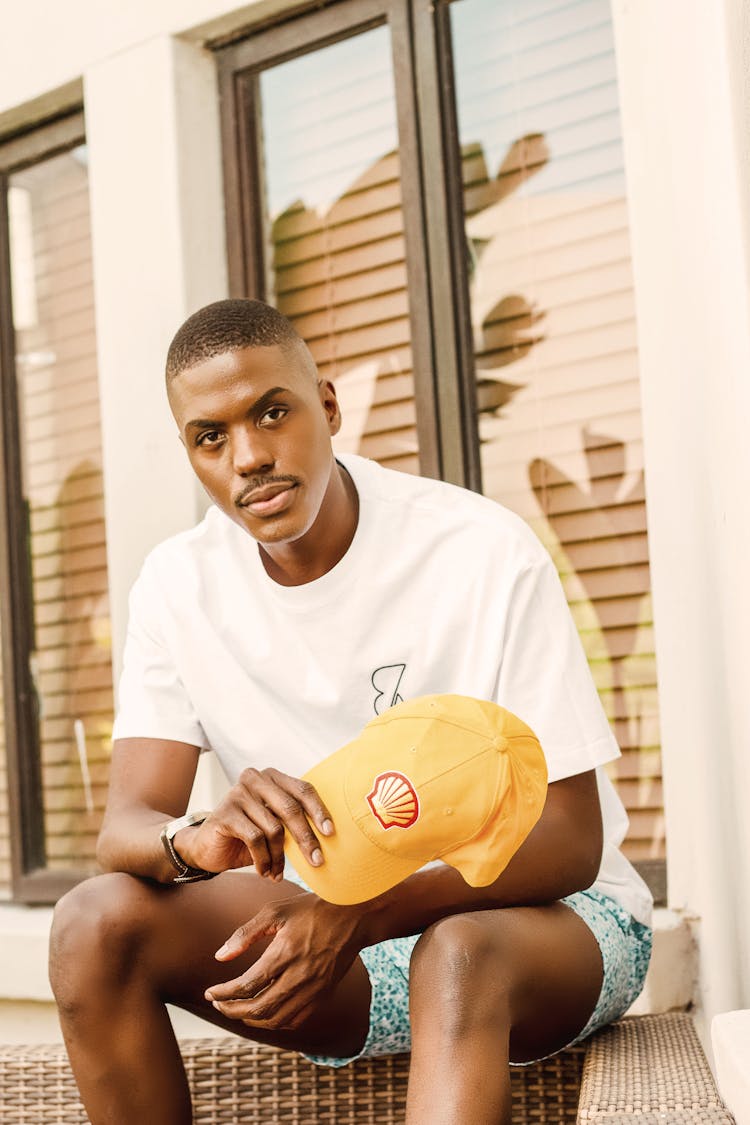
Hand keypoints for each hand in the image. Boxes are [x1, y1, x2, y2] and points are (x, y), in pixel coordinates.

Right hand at [174, 768, 333, 879]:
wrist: (207, 848)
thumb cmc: (247, 836)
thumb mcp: (273, 825)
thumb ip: (293, 822)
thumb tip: (328, 837)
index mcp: (272, 778)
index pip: (303, 790)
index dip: (319, 811)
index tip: (331, 833)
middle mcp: (255, 780)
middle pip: (291, 808)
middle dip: (307, 838)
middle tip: (317, 861)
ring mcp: (238, 794)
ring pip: (274, 828)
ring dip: (280, 857)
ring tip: (278, 873)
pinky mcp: (225, 813)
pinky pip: (255, 838)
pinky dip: (263, 860)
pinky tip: (264, 872)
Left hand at [205, 892, 362, 1029]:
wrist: (353, 916)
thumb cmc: (311, 909)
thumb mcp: (275, 911)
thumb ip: (246, 934)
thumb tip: (219, 956)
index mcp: (285, 953)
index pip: (247, 985)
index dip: (224, 993)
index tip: (209, 992)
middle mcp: (300, 976)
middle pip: (258, 1009)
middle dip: (232, 1010)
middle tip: (217, 1003)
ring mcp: (313, 989)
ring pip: (276, 1021)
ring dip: (251, 1021)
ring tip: (236, 1009)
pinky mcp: (323, 995)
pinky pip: (294, 1020)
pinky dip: (274, 1023)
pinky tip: (263, 1012)